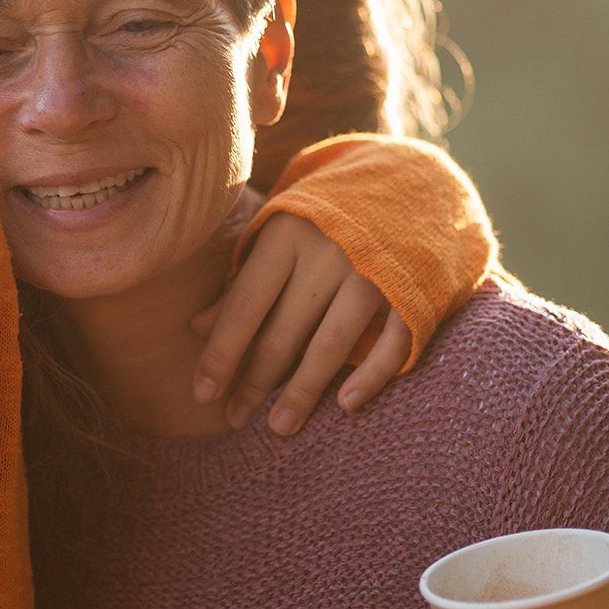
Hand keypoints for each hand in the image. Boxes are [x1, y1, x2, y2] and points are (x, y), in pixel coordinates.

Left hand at [190, 213, 412, 435]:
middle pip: (283, 332)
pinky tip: (346, 405)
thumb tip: (196, 328)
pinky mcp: (412, 288)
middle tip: (233, 419)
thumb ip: (242, 280)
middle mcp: (328, 254)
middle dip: (255, 381)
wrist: (407, 182)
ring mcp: (373, 273)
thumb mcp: (277, 235)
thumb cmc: (324, 217)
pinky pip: (392, 342)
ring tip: (279, 426)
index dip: (221, 353)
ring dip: (302, 391)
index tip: (202, 394)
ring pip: (330, 345)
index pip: (245, 306)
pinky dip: (370, 375)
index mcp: (286, 235)